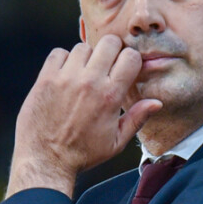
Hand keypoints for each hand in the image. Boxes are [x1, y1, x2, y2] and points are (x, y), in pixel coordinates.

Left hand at [5, 34, 161, 197]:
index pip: (130, 57)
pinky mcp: (46, 79)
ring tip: (83, 75)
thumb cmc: (82, 154)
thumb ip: (137, 119)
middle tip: (106, 65)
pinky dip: (63, 60)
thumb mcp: (116, 142)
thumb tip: (156, 102)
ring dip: (86, 58)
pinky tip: (65, 75)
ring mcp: (66, 78)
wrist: (45, 161)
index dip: (130, 60)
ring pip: (83, 47)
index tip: (125, 69)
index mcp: (110, 96)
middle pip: (109, 43)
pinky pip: (58, 53)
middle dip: (111, 51)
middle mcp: (89, 82)